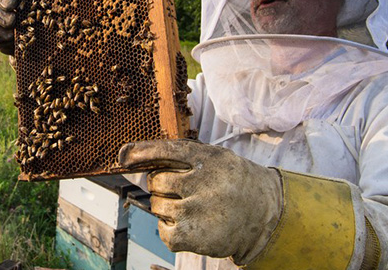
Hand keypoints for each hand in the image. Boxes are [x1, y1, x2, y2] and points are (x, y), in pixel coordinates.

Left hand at [118, 139, 281, 262]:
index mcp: (207, 158)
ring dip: (168, 207)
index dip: (141, 153)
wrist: (264, 214)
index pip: (166, 150)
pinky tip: (192, 224)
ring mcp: (196, 210)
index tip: (123, 157)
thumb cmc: (231, 182)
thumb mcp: (214, 158)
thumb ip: (181, 156)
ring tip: (194, 208)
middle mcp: (202, 182)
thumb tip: (133, 158)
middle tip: (185, 190)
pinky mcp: (192, 235)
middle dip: (162, 186)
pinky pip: (163, 229)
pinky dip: (172, 229)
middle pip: (156, 181)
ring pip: (156, 205)